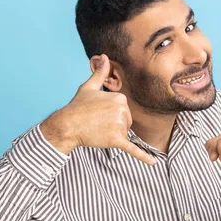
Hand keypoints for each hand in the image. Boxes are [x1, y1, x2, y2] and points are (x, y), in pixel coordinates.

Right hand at [40, 54, 156, 165]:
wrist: (67, 125)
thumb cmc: (78, 106)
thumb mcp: (89, 87)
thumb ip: (100, 73)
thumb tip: (104, 56)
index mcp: (120, 98)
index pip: (125, 110)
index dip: (112, 114)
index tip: (99, 113)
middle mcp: (122, 110)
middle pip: (127, 122)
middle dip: (114, 125)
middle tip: (97, 122)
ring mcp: (120, 126)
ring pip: (124, 133)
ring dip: (113, 135)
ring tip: (98, 130)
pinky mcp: (116, 140)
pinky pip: (133, 149)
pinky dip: (143, 157)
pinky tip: (153, 164)